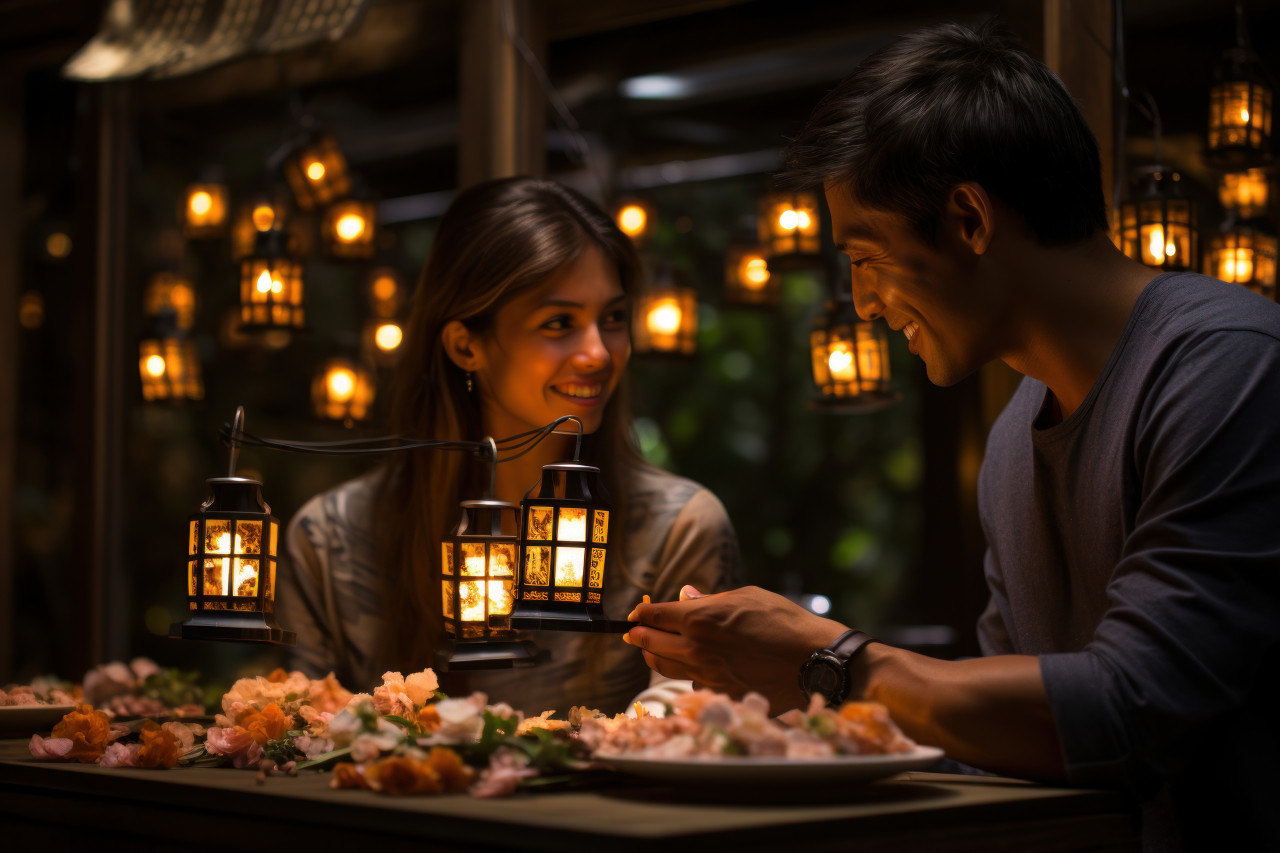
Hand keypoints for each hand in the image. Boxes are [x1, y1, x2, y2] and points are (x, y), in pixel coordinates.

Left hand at [625, 585, 847, 714]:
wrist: (812, 660)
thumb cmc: (783, 621)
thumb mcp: (745, 597)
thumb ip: (710, 600)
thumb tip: (685, 597)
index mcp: (699, 620)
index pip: (654, 616)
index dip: (641, 613)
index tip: (635, 613)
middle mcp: (696, 651)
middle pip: (651, 646)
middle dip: (639, 636)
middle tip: (634, 632)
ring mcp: (707, 677)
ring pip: (666, 669)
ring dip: (655, 658)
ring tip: (652, 650)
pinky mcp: (721, 695)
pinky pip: (693, 684)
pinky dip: (687, 674)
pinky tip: (692, 667)